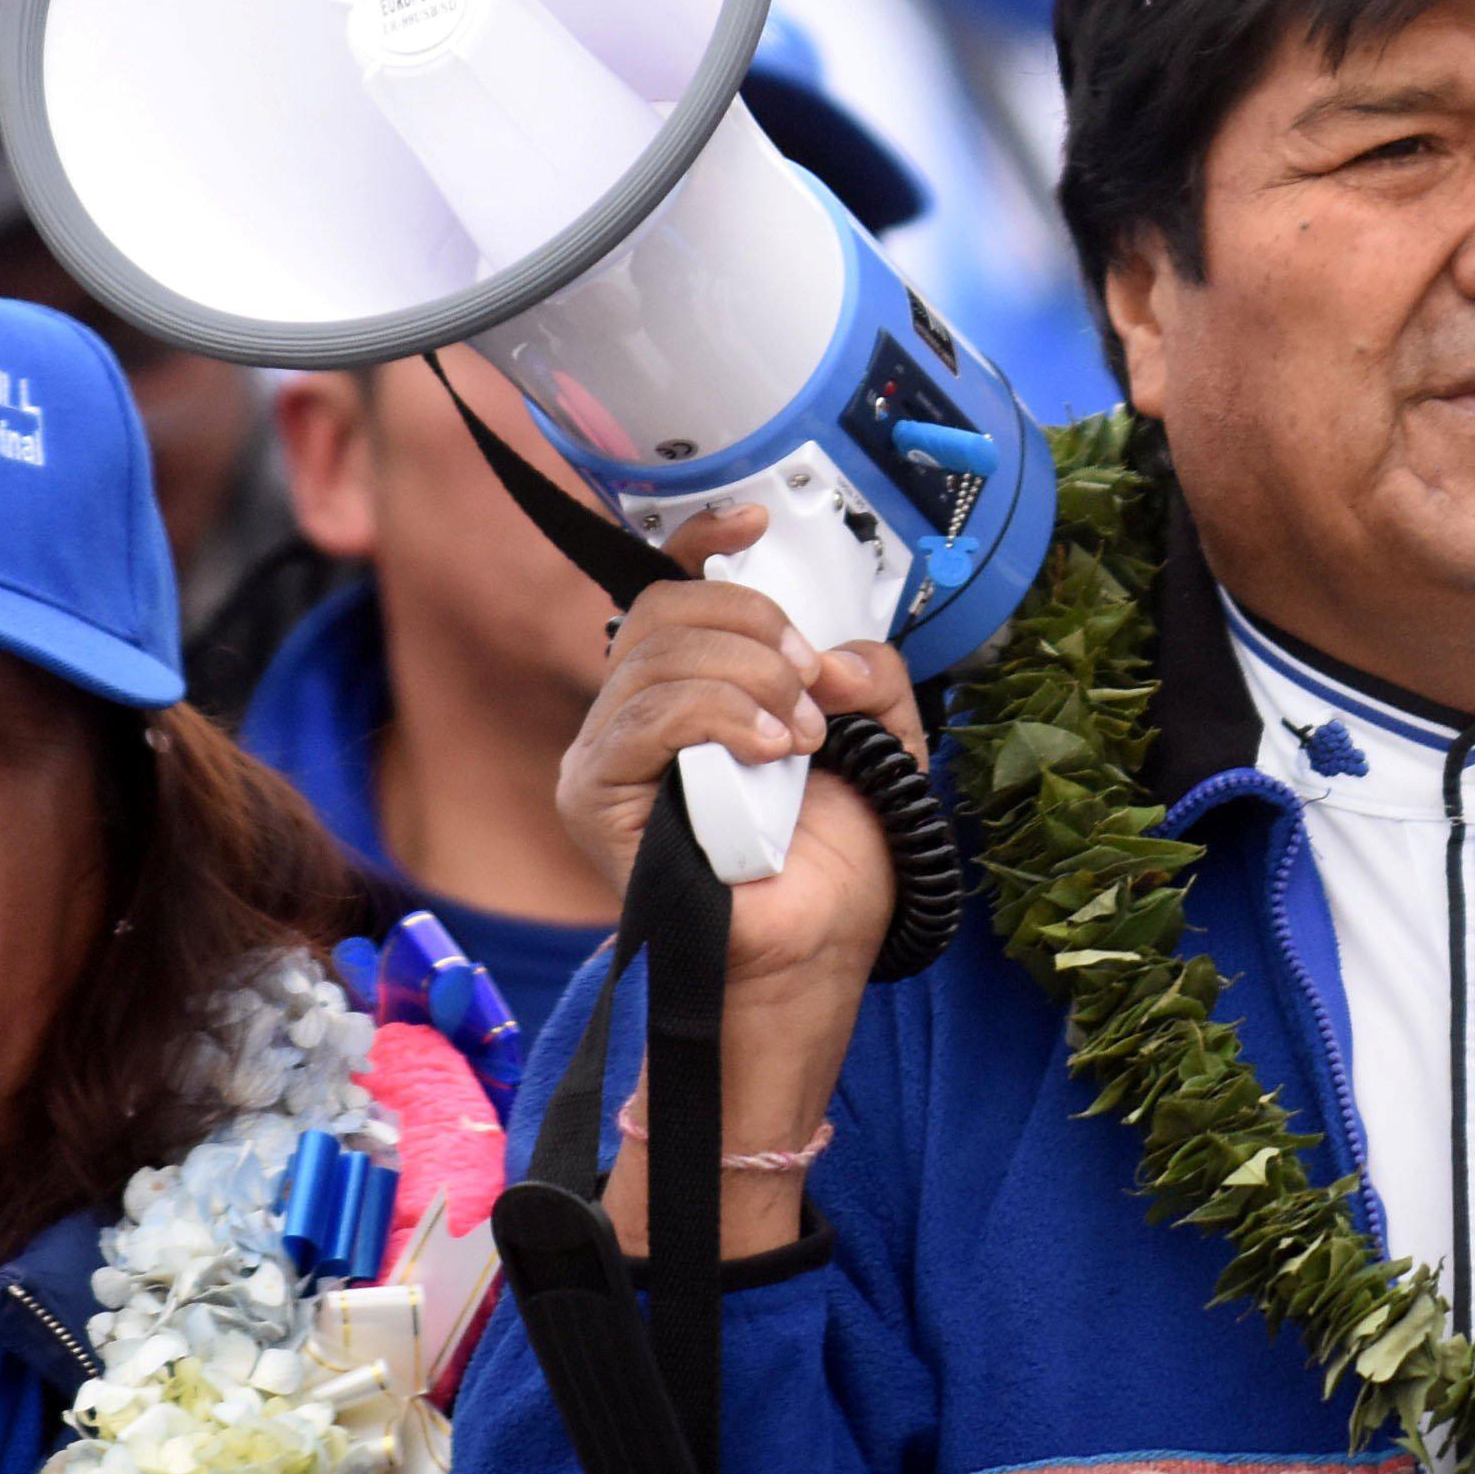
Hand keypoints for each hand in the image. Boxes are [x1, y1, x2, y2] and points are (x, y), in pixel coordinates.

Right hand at [555, 504, 929, 995]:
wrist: (812, 954)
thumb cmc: (834, 863)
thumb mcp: (880, 743)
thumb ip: (869, 677)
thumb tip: (834, 653)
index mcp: (691, 690)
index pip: (667, 586)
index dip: (702, 537)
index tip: (756, 519)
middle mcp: (634, 715)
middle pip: (666, 608)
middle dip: (756, 625)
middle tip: (814, 687)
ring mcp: (605, 756)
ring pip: (660, 655)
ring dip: (752, 678)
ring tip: (802, 737)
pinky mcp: (594, 798)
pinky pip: (648, 717)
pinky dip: (721, 717)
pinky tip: (771, 750)